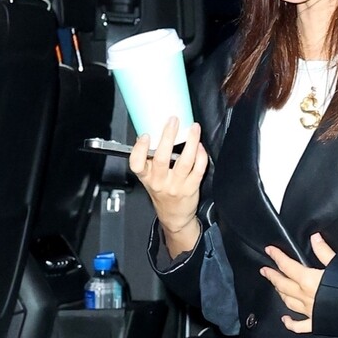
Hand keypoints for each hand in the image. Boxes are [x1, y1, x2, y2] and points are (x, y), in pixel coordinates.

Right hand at [129, 117, 207, 258]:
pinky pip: (198, 169)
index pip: (137, 165)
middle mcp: (160, 182)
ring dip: (190, 143)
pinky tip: (200, 145)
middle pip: (162, 159)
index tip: (145, 136)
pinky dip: (200, 156)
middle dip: (168, 137)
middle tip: (173, 120)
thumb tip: (150, 134)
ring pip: (184, 162)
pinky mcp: (191, 188)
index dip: (140, 150)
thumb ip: (148, 160)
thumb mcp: (149, 178)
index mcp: (147, 178)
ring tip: (194, 128)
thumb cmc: (162, 192)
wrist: (174, 217)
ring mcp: (176, 186)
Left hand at [261, 232, 335, 332]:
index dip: (277, 257)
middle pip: (283, 285)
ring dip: (280, 293)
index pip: (287, 266)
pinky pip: (299, 326)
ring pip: (288, 302)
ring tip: (275, 286)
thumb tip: (314, 238)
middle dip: (273, 276)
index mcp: (309, 280)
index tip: (269, 251)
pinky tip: (285, 320)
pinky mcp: (316, 324)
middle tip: (264, 270)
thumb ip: (324, 252)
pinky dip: (290, 323)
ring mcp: (310, 312)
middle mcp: (305, 296)